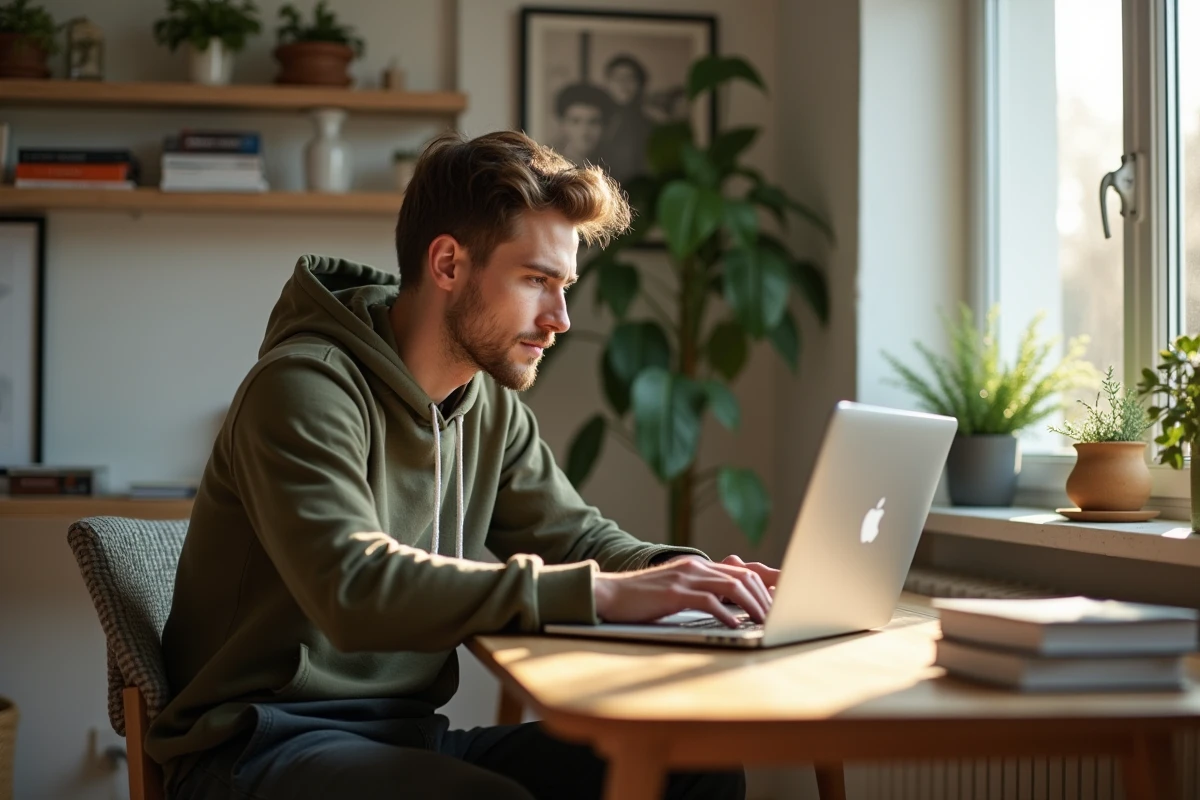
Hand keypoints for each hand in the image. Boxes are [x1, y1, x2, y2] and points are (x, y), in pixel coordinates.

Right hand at [593, 557, 773, 627]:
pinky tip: (735, 626)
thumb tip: (731, 609)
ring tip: (763, 622)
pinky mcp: (675, 593)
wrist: (610, 594)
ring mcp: (686, 578)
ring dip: (753, 606)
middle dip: (765, 598)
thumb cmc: (643, 598)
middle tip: (777, 618)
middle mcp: (696, 567)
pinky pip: (709, 601)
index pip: (743, 571)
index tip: (779, 604)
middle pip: (744, 577)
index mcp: (698, 566)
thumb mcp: (677, 590)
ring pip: (732, 587)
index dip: (765, 587)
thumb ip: (701, 592)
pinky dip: (726, 614)